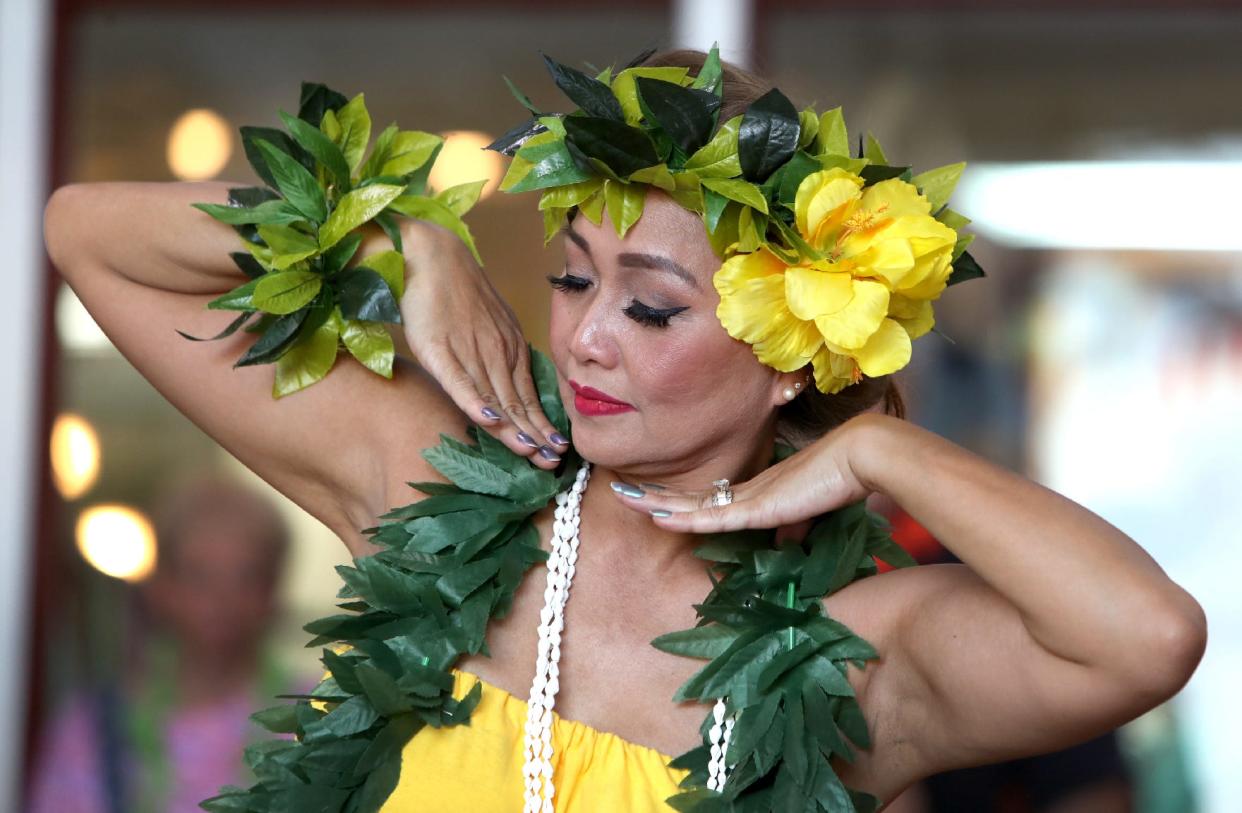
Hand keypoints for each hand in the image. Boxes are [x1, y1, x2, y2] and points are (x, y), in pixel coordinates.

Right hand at [399, 223, 568, 468]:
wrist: (431, 255)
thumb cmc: (458, 291)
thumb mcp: (489, 325)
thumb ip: (500, 355)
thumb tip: (509, 387)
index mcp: (510, 348)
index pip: (529, 395)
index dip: (542, 424)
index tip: (558, 450)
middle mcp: (497, 352)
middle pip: (518, 402)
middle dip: (536, 435)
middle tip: (553, 464)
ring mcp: (470, 351)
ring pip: (495, 396)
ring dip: (514, 427)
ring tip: (531, 453)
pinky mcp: (440, 350)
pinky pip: (460, 380)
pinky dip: (474, 401)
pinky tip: (488, 421)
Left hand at [610, 415, 889, 532]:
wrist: (862, 455)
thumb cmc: (843, 481)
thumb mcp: (811, 512)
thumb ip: (794, 527)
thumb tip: (784, 542)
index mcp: (757, 492)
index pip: (707, 499)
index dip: (677, 499)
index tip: (650, 499)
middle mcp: (745, 489)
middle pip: (688, 496)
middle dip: (652, 494)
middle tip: (616, 489)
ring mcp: (749, 496)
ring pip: (690, 503)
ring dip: (653, 501)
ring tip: (618, 495)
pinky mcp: (758, 506)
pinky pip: (711, 516)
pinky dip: (682, 519)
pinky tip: (655, 516)